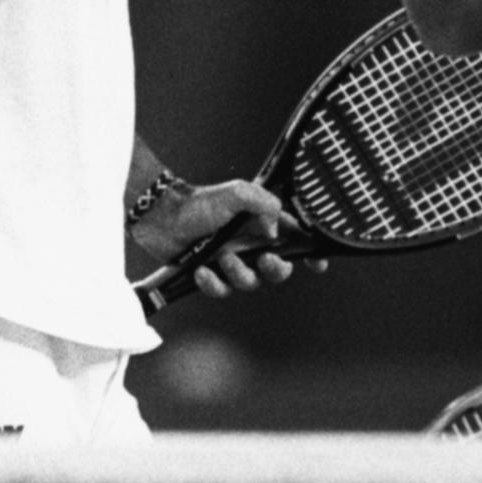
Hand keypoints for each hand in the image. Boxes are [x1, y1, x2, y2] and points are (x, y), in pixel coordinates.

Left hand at [129, 178, 313, 296]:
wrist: (163, 217)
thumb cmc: (200, 201)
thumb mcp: (238, 192)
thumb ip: (265, 205)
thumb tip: (275, 233)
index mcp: (263, 224)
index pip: (295, 240)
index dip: (310, 253)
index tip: (318, 263)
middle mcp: (251, 245)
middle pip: (278, 270)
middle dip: (277, 270)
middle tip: (266, 260)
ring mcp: (232, 261)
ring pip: (250, 283)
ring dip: (239, 273)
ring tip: (222, 258)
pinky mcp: (212, 276)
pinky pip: (222, 290)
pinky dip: (213, 284)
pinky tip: (203, 270)